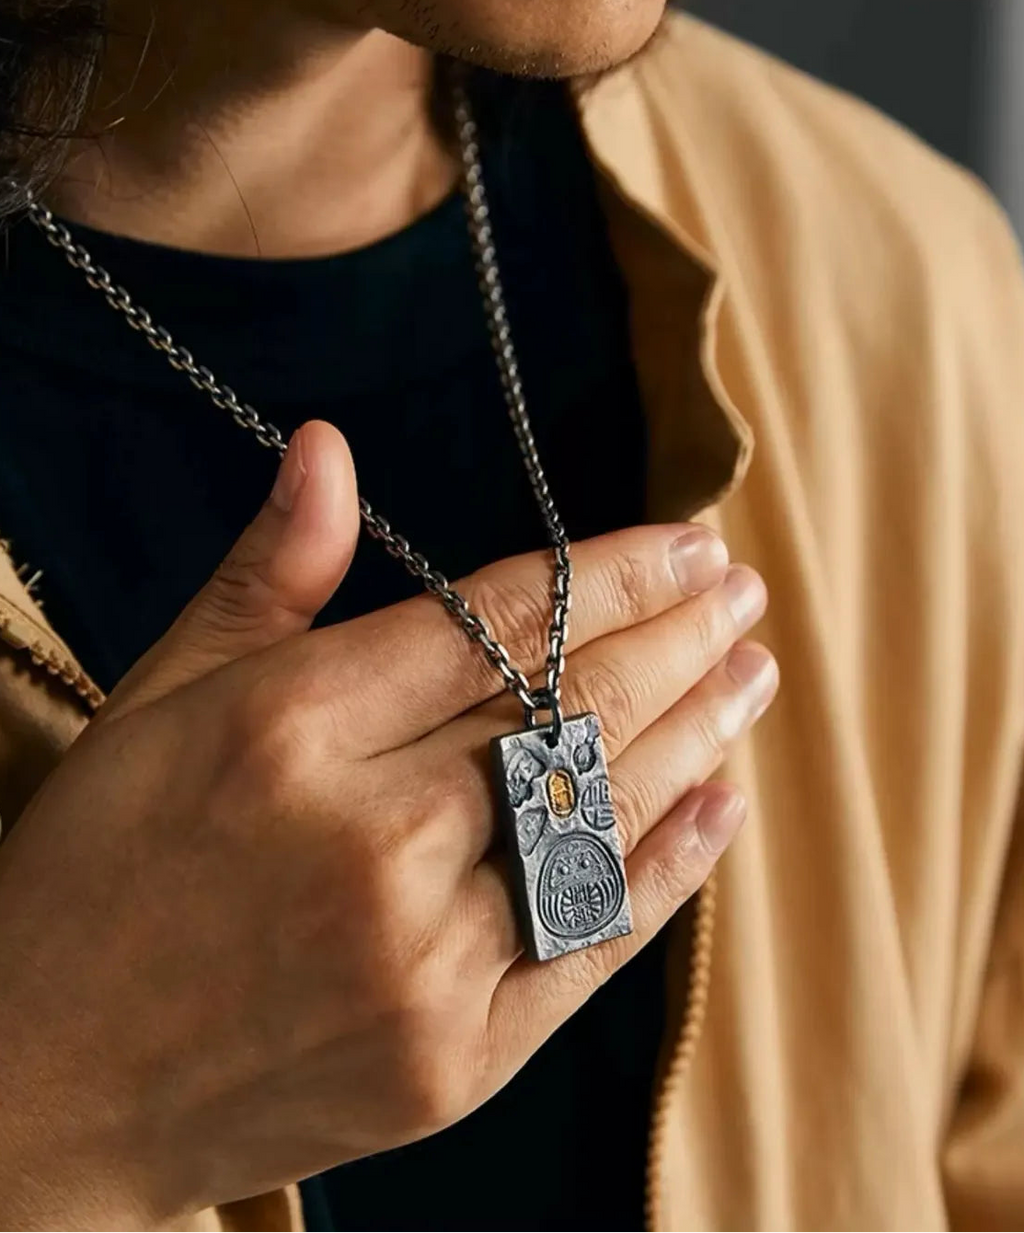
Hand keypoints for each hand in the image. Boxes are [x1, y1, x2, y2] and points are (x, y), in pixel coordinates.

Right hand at [0, 422, 777, 1230]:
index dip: (613, 577)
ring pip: (602, 821)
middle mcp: (370, 840)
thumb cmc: (99, 871)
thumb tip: (330, 449)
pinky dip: (669, 872)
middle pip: (571, 713)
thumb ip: (267, 576)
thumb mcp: (159, 700)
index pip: (501, 624)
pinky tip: (723, 806)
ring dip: (696, 737)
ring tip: (751, 675)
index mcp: (290, 729)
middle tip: (741, 592)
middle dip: (677, 641)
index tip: (687, 546)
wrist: (48, 1083)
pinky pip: (592, 949)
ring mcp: (422, 961)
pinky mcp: (454, 1062)